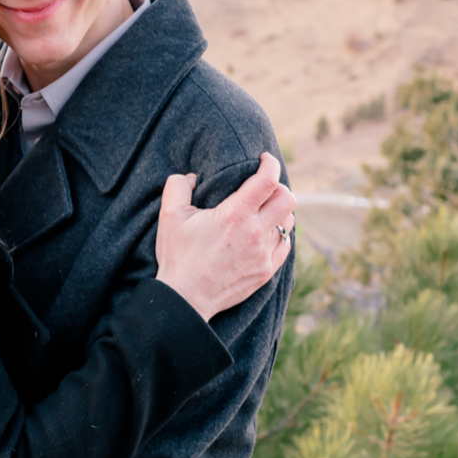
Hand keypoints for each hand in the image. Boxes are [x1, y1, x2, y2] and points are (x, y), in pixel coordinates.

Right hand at [155, 152, 295, 320]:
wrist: (186, 298)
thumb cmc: (177, 256)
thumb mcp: (169, 216)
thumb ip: (178, 186)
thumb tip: (193, 177)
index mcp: (234, 215)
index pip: (267, 181)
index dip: (270, 164)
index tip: (264, 159)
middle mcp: (255, 233)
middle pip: (287, 199)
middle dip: (278, 187)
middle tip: (263, 188)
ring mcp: (264, 254)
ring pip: (289, 222)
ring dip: (279, 211)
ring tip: (263, 211)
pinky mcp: (266, 271)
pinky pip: (285, 245)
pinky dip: (278, 235)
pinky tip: (263, 234)